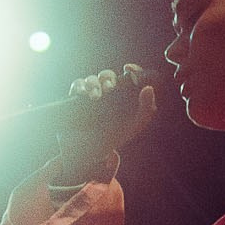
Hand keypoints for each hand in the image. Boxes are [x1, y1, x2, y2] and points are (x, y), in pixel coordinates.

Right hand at [48, 64, 157, 182]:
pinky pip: (78, 84)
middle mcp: (108, 98)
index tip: (128, 69)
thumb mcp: (132, 128)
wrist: (82, 155)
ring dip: (94, 83)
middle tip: (109, 89)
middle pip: (109, 77)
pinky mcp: (75, 100)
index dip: (132, 71)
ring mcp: (90, 98)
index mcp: (124, 102)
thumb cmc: (110, 142)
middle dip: (108, 78)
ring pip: (93, 79)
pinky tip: (82, 94)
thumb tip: (148, 88)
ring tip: (94, 97)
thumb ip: (145, 110)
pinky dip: (80, 85)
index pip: (130, 79)